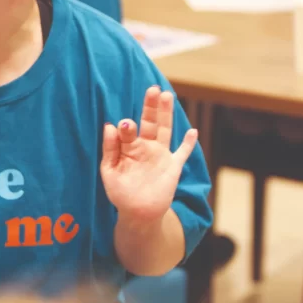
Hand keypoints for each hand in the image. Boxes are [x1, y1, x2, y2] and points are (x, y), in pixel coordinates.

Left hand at [100, 87, 198, 224]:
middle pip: (149, 122)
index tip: (124, 124)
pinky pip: (182, 153)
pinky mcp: (173, 167)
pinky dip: (188, 144)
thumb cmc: (121, 192)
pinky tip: (193, 131)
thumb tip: (109, 125)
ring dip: (166, 114)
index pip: (128, 131)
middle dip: (150, 106)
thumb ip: (110, 149)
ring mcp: (160, 155)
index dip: (126, 127)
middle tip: (152, 89)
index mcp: (129, 146)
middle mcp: (146, 147)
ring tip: (167, 95)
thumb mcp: (109, 171)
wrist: (137, 213)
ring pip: (165, 130)